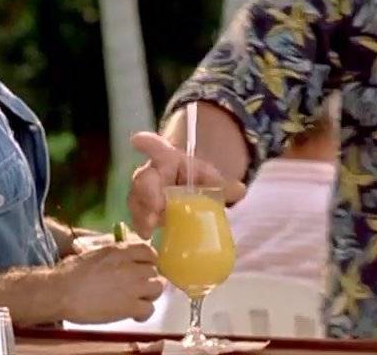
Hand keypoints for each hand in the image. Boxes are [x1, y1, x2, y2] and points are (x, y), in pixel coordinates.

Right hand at [55, 241, 163, 322]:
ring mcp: (133, 287)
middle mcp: (131, 266)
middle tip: (138, 286)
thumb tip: (117, 256)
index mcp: (120, 251)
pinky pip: (149, 309)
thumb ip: (111, 253)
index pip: (148, 251)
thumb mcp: (93, 252)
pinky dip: (144, 313)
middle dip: (148, 278)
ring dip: (149, 294)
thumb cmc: (69, 272)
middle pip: (154, 271)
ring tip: (138, 300)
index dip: (148, 260)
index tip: (143, 267)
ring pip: (157, 288)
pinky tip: (135, 315)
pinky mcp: (129, 306)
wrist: (61, 292)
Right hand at [128, 131, 245, 237]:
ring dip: (141, 213)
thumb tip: (241, 190)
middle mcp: (152, 174)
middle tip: (155, 207)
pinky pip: (137, 217)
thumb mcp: (211, 180)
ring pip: (135, 199)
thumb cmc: (197, 181)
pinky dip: (141, 226)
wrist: (188, 194)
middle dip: (146, 193)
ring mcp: (144, 194)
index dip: (146, 143)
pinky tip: (147, 236)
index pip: (156, 147)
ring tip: (148, 229)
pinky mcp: (142, 211)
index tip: (136, 139)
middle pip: (143, 179)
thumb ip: (224, 185)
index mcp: (168, 160)